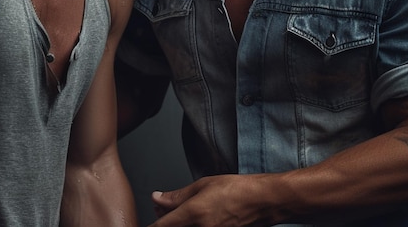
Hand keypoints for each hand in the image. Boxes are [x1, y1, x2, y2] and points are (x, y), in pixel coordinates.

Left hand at [148, 175, 266, 226]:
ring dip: (175, 224)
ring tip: (178, 212)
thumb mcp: (203, 185)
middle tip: (161, 209)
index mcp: (193, 215)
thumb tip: (156, 198)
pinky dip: (187, 225)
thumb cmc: (236, 190)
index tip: (145, 221)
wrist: (261, 202)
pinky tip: (191, 217)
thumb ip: (177, 196)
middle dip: (163, 221)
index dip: (152, 225)